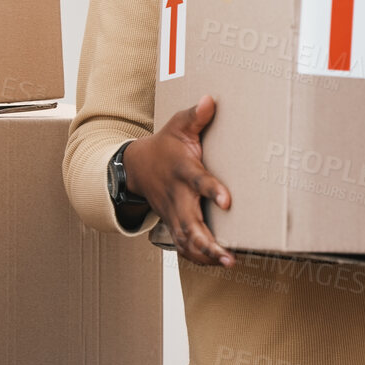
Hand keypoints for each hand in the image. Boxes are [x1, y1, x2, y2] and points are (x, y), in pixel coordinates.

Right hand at [122, 95, 232, 266]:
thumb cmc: (165, 146)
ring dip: (204, 253)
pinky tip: (214, 264)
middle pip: (190, 222)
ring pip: (185, 238)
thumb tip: (211, 100)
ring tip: (227, 263)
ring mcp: (172, 212)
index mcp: (182, 170)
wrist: (137, 167)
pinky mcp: (172, 222)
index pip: (198, 181)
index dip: (211, 191)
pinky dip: (196, 257)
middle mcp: (177, 195)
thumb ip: (195, 116)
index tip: (226, 201)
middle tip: (227, 254)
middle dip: (207, 240)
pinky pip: (182, 245)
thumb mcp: (178, 126)